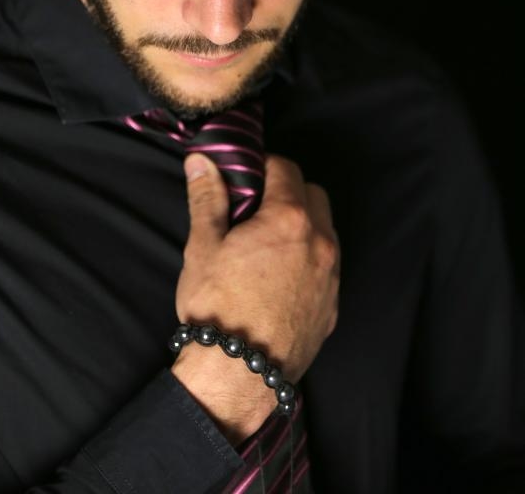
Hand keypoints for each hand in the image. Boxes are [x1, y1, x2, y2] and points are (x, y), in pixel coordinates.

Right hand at [171, 151, 338, 441]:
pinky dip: (310, 258)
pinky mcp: (333, 306)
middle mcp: (320, 242)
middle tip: (257, 206)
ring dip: (303, 224)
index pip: (286, 168)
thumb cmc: (217, 306)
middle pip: (314, 194)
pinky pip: (328, 266)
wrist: (238, 375)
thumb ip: (207, 197)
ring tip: (268, 242)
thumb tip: (201, 160)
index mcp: (288, 219)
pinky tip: (281, 275)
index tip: (246, 177)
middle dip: (289, 191)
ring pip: (325, 230)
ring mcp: (331, 276)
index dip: (264, 166)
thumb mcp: (203, 246)